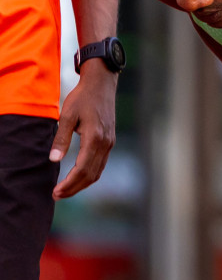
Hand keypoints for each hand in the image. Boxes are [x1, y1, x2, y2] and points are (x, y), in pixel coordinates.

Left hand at [51, 64, 116, 198]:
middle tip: (57, 195)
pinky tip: (77, 176)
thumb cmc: (83, 97)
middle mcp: (106, 143)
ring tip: (65, 190)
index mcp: (95, 138)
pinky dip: (89, 174)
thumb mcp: (67, 116)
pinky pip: (101, 164)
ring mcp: (110, 142)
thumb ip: (61, 139)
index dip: (69, 184)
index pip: (82, 169)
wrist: (102, 84)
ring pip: (98, 171)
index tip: (55, 192)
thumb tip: (53, 160)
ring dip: (82, 183)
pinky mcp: (109, 140)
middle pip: (91, 175)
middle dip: (74, 188)